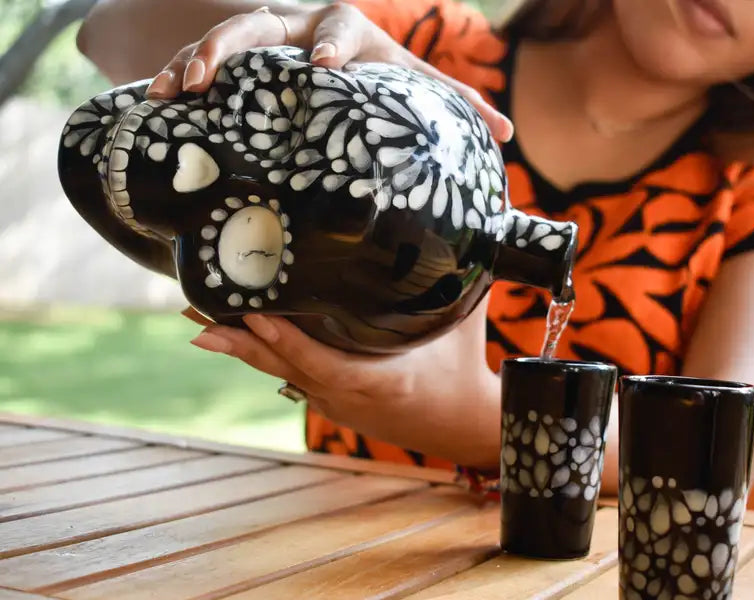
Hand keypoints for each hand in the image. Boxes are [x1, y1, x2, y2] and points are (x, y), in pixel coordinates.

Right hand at [144, 2, 513, 141]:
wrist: (334, 56)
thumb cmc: (377, 75)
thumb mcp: (412, 84)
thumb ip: (455, 105)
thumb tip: (507, 135)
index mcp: (350, 33)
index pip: (343, 28)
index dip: (333, 45)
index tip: (324, 68)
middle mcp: (301, 28)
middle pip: (266, 21)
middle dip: (239, 44)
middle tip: (219, 73)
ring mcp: (264, 42)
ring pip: (224, 37)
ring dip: (196, 60)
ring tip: (175, 90)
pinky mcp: (236, 59)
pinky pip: (198, 59)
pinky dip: (177, 75)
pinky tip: (155, 102)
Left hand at [184, 299, 501, 467]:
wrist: (463, 427)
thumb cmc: (462, 371)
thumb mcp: (461, 323)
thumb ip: (459, 277)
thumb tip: (472, 225)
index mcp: (378, 380)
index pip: (320, 361)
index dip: (283, 341)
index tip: (249, 315)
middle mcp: (345, 395)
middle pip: (282, 366)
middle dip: (237, 337)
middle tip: (193, 309)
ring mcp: (334, 402)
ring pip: (279, 372)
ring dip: (240, 345)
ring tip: (197, 319)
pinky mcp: (330, 402)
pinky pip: (289, 375)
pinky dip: (262, 354)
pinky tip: (236, 335)